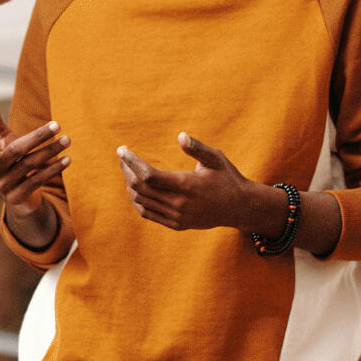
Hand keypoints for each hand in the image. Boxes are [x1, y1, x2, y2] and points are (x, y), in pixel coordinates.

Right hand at [0, 93, 69, 215]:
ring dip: (51, 151)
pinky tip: (67, 160)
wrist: (18, 194)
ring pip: (30, 164)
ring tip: (67, 140)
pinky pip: (37, 181)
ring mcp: (4, 187)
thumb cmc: (9, 158)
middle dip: (37, 137)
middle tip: (58, 125)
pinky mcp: (17, 197)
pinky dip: (53, 170)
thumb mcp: (1, 139)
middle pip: (15, 151)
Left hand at [117, 133, 265, 231]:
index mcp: (187, 185)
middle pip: (140, 188)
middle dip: (127, 170)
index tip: (121, 150)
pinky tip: (135, 188)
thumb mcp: (216, 158)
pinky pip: (147, 213)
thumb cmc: (227, 177)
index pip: (149, 175)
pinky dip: (137, 200)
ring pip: (141, 201)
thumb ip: (197, 148)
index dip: (132, 162)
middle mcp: (179, 204)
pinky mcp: (175, 224)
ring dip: (130, 184)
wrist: (239, 208)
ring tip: (128, 169)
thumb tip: (180, 136)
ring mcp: (176, 217)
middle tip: (123, 157)